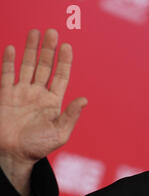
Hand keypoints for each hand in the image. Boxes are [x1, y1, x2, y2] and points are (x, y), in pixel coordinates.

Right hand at [0, 28, 86, 165]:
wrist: (14, 155)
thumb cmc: (39, 147)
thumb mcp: (60, 133)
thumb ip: (71, 115)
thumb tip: (85, 100)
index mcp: (54, 102)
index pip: (61, 76)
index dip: (64, 61)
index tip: (67, 46)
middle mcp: (38, 94)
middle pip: (44, 66)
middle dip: (48, 49)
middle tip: (52, 32)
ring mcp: (21, 93)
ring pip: (26, 66)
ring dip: (30, 49)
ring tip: (35, 32)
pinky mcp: (5, 96)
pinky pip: (7, 75)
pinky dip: (9, 62)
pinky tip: (13, 48)